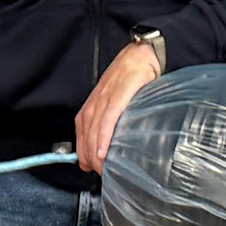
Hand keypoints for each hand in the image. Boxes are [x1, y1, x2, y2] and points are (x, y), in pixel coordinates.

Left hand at [74, 42, 162, 172]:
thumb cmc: (134, 75)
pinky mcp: (120, 95)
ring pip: (95, 130)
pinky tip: (104, 152)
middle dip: (89, 157)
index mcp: (95, 102)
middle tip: (98, 173)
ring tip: (101, 169)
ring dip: (95, 153)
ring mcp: (107, 98)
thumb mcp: (119, 95)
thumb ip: (115, 115)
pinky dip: (104, 137)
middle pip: (86, 134)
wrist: (144, 53)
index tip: (87, 166)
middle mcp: (96, 101)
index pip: (82, 131)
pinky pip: (108, 120)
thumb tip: (117, 138)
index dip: (83, 151)